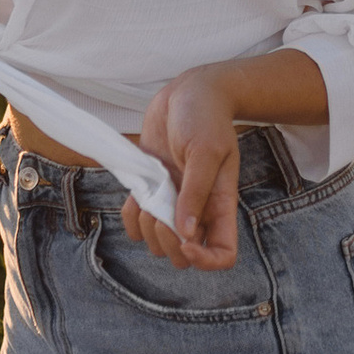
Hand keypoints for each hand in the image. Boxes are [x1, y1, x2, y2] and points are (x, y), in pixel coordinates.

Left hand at [121, 67, 244, 270]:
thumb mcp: (205, 150)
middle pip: (183, 257)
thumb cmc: (205, 117)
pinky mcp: (151, 192)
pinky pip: (136, 224)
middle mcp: (198, 211)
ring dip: (147, 228)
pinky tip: (136, 196)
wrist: (188, 93)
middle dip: (167, 242)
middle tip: (160, 211)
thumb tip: (187, 232)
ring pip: (156, 243)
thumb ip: (196, 191)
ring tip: (149, 196)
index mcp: (220, 205)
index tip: (186, 240)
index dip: (205, 260)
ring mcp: (173, 203)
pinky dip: (131, 218)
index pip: (223, 254)